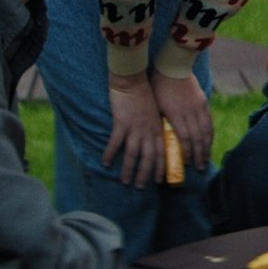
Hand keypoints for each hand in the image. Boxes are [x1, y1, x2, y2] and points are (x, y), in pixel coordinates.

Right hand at [104, 71, 163, 186]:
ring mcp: (135, 128)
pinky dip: (110, 154)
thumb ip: (155, 127)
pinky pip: (115, 143)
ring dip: (128, 170)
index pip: (161, 153)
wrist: (133, 81)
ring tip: (124, 181)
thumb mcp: (156, 112)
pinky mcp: (121, 123)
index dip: (160, 168)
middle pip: (148, 158)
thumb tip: (155, 140)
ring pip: (132, 154)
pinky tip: (106, 163)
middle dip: (144, 175)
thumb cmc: (145, 95)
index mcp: (157, 129)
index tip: (158, 181)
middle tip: (139, 187)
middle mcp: (148, 131)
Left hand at [151, 71, 212, 170]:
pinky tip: (209, 140)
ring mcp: (198, 107)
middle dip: (199, 154)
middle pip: (198, 138)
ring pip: (206, 130)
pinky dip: (210, 133)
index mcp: (176, 115)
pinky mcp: (202, 101)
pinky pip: (208, 121)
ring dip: (207, 146)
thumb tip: (163, 138)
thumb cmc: (158, 85)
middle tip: (199, 168)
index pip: (186, 139)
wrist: (172, 65)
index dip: (188, 153)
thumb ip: (163, 122)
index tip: (187, 164)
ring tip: (206, 158)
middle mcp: (190, 112)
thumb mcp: (156, 106)